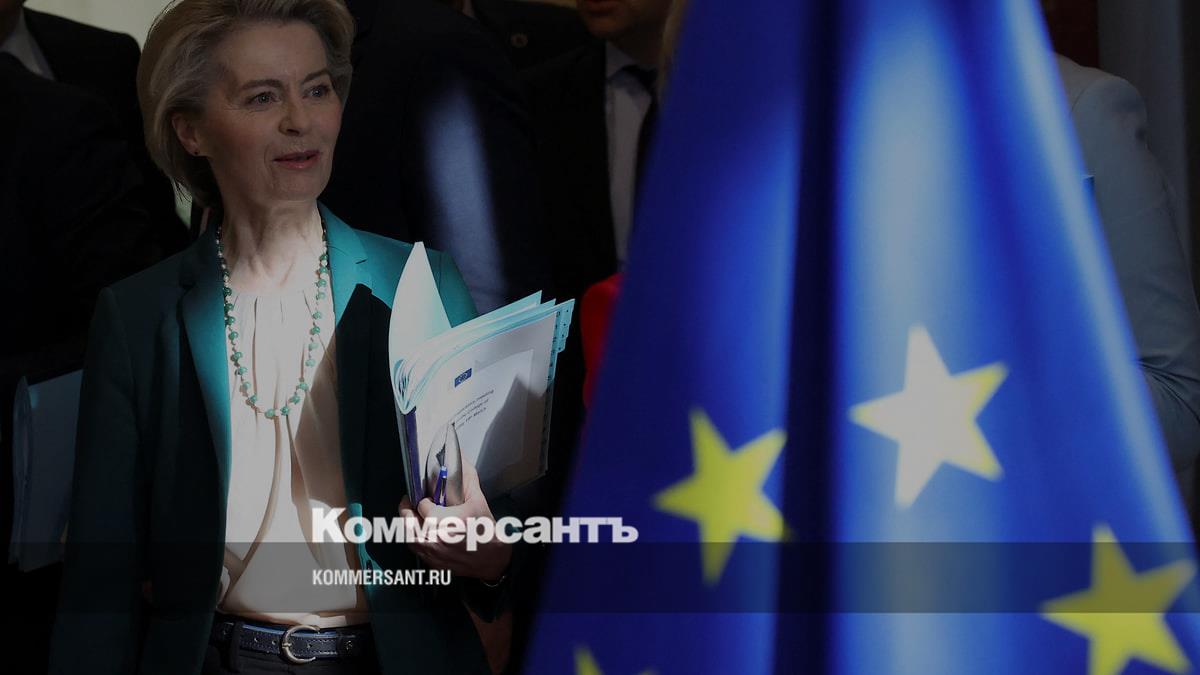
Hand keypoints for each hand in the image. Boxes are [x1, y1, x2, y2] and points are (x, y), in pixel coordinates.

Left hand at [399, 458, 511, 581]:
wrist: (494, 560)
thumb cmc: (488, 533)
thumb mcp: (478, 501)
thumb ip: (466, 479)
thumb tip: (460, 459)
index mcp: (450, 521)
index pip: (422, 505)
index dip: (423, 499)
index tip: (427, 497)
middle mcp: (438, 539)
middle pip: (407, 522)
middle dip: (407, 509)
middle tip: (410, 502)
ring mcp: (434, 554)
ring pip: (407, 537)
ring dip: (408, 524)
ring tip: (413, 516)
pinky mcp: (433, 563)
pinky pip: (415, 549)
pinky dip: (414, 539)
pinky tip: (422, 532)